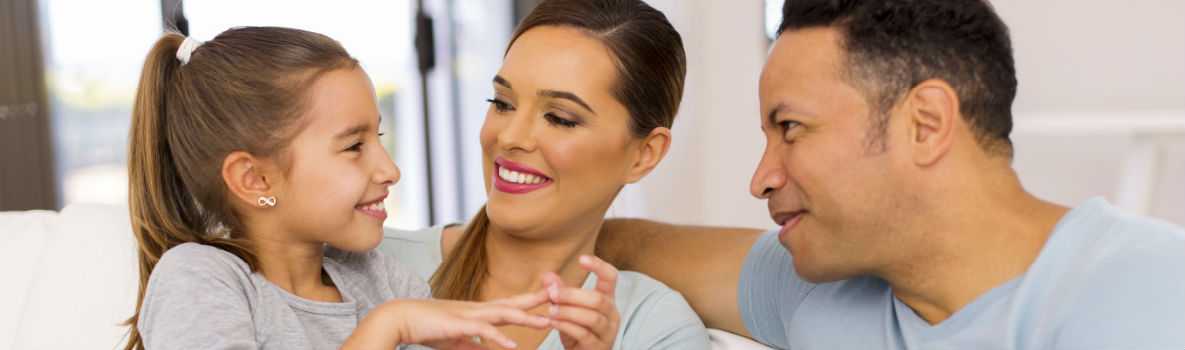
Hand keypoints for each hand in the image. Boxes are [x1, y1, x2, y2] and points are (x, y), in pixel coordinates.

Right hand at [345, 290, 550, 348]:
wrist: (401, 319)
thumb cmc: (428, 329)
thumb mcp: (458, 340)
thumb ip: (475, 345)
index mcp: (480, 311)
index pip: (512, 303)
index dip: (533, 300)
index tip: (554, 298)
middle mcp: (479, 309)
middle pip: (515, 302)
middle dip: (539, 300)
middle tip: (564, 297)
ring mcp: (469, 315)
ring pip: (504, 314)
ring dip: (527, 318)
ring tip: (548, 322)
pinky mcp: (458, 325)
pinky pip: (483, 332)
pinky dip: (499, 339)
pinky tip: (512, 347)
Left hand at [545, 255, 620, 349]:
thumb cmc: (578, 330)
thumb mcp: (568, 309)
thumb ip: (560, 293)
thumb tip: (547, 275)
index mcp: (607, 299)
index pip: (611, 277)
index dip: (599, 266)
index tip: (581, 258)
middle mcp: (611, 314)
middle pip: (598, 299)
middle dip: (573, 295)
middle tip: (552, 293)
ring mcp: (607, 332)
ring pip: (592, 317)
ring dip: (568, 312)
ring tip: (550, 310)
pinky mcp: (597, 347)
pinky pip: (584, 334)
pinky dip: (566, 327)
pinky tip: (552, 322)